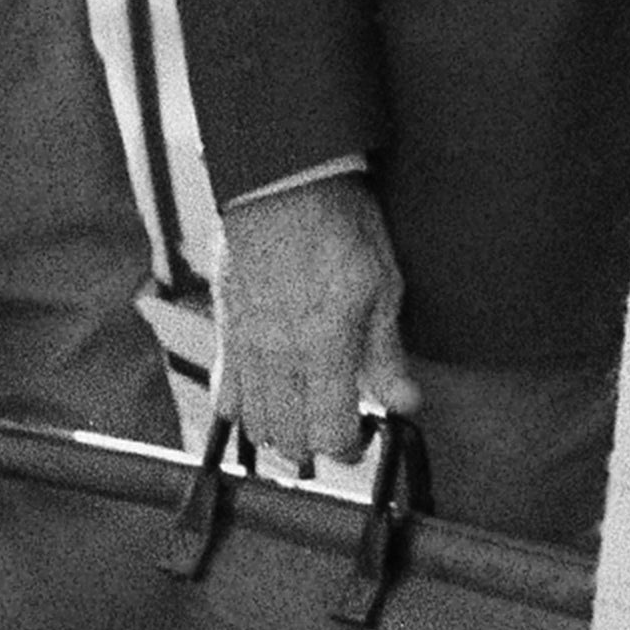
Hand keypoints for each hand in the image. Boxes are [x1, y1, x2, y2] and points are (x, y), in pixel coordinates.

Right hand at [208, 174, 412, 475]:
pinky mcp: (226, 333)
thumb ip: (387, 354)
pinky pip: (224, 397)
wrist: (283, 182)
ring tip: (307, 410)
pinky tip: (270, 394)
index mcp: (324, 346)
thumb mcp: (383, 284)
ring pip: (255, 425)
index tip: (364, 434)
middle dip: (318, 445)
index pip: (329, 434)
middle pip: (289, 440)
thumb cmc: (341, 224)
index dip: (350, 446)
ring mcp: (246, 348)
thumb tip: (405, 404)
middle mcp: (279, 357)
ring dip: (282, 431)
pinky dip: (245, 410)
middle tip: (339, 422)